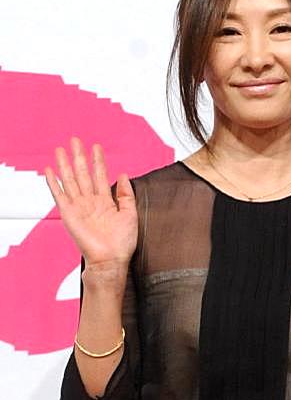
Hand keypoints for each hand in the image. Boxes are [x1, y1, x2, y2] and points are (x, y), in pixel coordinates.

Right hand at [44, 136, 137, 267]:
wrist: (111, 259)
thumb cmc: (122, 243)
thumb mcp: (130, 214)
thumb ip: (126, 195)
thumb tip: (123, 176)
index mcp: (105, 202)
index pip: (100, 176)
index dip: (98, 161)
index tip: (96, 147)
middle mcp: (91, 202)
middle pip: (83, 174)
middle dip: (79, 157)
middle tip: (76, 140)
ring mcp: (79, 207)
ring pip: (71, 180)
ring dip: (65, 164)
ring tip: (61, 149)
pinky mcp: (68, 214)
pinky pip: (59, 195)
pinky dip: (54, 182)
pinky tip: (50, 170)